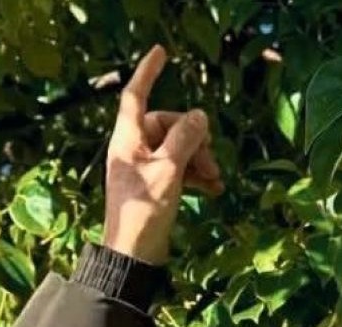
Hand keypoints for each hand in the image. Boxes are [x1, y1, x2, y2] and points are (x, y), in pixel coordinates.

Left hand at [103, 45, 222, 264]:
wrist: (133, 258)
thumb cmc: (145, 214)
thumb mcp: (169, 171)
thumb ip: (185, 138)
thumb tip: (199, 117)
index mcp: (127, 141)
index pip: (135, 96)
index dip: (147, 72)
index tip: (161, 52)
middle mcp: (132, 151)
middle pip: (167, 125)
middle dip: (193, 138)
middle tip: (211, 159)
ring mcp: (142, 170)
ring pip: (176, 148)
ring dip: (198, 159)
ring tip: (215, 178)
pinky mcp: (153, 188)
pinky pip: (177, 169)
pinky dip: (194, 175)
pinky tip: (213, 188)